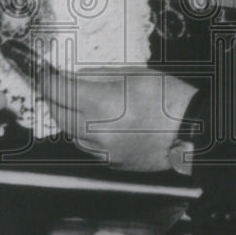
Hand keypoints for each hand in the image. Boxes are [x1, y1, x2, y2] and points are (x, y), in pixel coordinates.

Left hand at [41, 67, 196, 170]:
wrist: (192, 132)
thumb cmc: (167, 98)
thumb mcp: (132, 74)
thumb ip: (97, 76)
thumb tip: (73, 76)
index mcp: (99, 104)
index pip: (56, 89)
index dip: (45, 77)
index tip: (43, 71)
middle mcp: (95, 131)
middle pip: (57, 113)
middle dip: (54, 97)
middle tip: (59, 84)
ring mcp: (101, 150)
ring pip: (69, 132)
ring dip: (69, 115)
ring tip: (83, 101)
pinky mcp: (109, 163)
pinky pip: (86, 145)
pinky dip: (85, 132)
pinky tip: (99, 120)